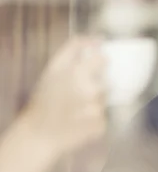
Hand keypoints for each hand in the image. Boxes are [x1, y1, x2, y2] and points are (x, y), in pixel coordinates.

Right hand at [24, 37, 106, 156]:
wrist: (39, 133)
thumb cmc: (44, 99)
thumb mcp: (53, 68)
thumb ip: (73, 48)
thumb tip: (97, 38)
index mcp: (79, 73)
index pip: (103, 59)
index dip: (98, 63)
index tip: (90, 69)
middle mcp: (91, 90)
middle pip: (105, 81)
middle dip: (93, 86)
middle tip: (76, 95)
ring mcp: (97, 110)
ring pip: (104, 100)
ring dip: (93, 103)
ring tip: (75, 109)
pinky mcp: (101, 126)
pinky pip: (103, 117)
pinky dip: (94, 118)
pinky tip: (78, 121)